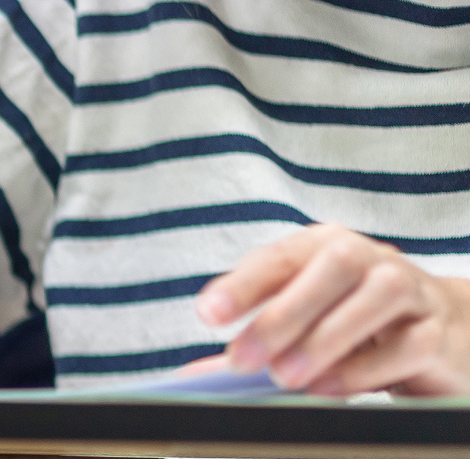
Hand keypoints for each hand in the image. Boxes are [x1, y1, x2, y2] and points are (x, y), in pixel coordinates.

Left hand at [193, 224, 469, 395]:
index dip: (244, 284)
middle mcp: (371, 258)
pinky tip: (328, 387)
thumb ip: (256, 344)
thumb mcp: (304, 326)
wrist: (441, 334)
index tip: (208, 315)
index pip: (280, 256)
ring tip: (286, 376)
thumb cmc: (356, 324)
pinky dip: (366, 367)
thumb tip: (194, 375)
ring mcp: (412, 291)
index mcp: (325, 247)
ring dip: (326, 337)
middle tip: (243, 359)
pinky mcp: (438, 333)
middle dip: (282, 313)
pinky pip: (409, 344)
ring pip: (378, 297)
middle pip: (332, 267)